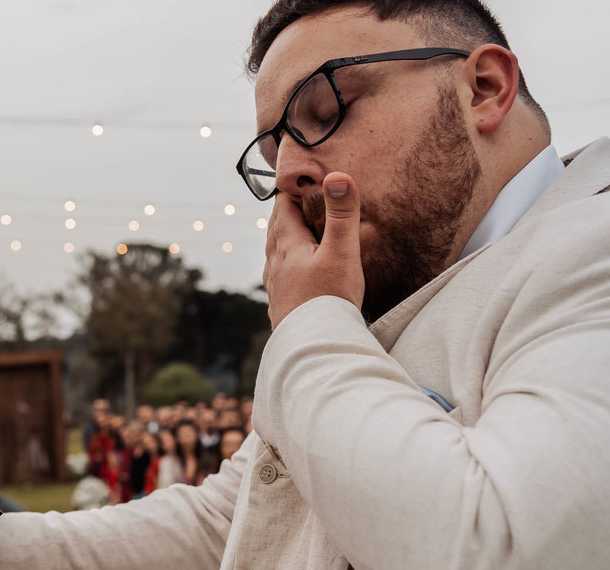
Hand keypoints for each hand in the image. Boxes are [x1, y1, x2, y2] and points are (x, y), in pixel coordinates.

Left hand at [263, 172, 364, 328]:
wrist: (313, 348)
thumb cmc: (328, 300)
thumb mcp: (342, 252)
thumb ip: (341, 215)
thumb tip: (336, 176)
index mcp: (288, 248)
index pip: (283, 212)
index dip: (289, 194)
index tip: (295, 181)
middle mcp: (276, 267)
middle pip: (275, 233)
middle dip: (283, 215)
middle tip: (289, 203)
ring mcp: (277, 289)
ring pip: (273, 257)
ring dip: (279, 241)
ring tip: (285, 235)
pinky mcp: (282, 309)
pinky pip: (278, 280)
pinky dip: (282, 268)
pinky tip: (285, 278)